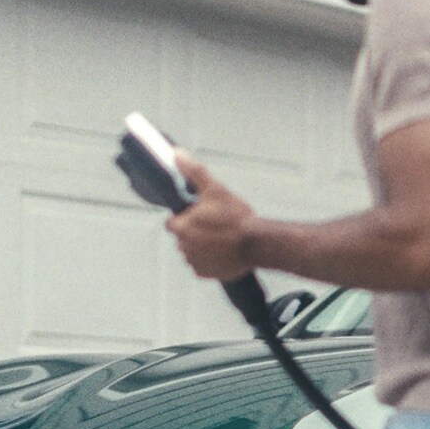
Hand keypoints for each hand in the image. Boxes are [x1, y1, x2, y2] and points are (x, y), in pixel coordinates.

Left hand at [166, 151, 259, 281]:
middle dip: (194, 232)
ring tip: (221, 239)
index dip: (186, 218)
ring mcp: (195, 262)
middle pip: (183, 238)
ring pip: (192, 252)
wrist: (257, 244)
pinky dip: (210, 260)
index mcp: (182, 227)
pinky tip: (223, 252)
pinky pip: (202, 266)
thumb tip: (177, 154)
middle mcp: (184, 247)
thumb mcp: (215, 189)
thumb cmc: (236, 216)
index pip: (172, 223)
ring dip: (202, 247)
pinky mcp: (206, 274)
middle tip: (215, 226)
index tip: (200, 215)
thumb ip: (194, 172)